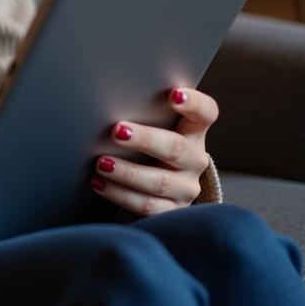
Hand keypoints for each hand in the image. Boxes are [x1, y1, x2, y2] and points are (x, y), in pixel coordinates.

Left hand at [89, 87, 217, 215]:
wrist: (156, 183)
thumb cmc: (148, 143)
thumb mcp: (153, 127)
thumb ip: (142, 113)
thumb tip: (105, 99)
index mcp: (193, 131)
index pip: (206, 113)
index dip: (194, 104)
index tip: (174, 95)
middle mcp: (195, 159)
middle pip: (176, 148)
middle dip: (145, 139)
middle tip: (117, 131)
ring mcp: (186, 188)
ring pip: (159, 182)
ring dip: (128, 172)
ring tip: (102, 163)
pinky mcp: (172, 211)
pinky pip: (147, 205)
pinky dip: (120, 194)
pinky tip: (99, 182)